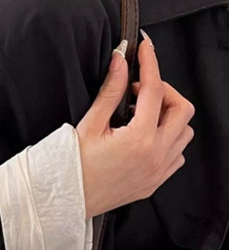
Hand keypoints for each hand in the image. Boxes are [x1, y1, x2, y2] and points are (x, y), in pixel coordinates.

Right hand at [76, 33, 194, 218]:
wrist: (67, 201)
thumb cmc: (72, 167)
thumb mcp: (90, 125)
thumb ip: (110, 91)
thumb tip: (121, 61)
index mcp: (139, 139)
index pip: (154, 90)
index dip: (150, 63)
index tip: (145, 49)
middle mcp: (154, 156)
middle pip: (181, 109)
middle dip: (164, 92)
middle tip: (140, 90)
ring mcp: (157, 171)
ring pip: (183, 133)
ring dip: (169, 118)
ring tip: (142, 115)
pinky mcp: (154, 183)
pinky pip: (176, 155)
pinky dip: (168, 141)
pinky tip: (146, 138)